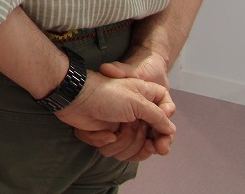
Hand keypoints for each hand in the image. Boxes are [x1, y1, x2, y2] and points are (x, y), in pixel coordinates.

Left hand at [56, 74, 175, 150]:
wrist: (75, 97)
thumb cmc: (107, 94)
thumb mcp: (137, 101)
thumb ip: (157, 116)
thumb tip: (170, 129)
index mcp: (146, 101)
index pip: (165, 120)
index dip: (164, 133)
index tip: (161, 143)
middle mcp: (136, 115)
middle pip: (150, 140)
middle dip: (141, 143)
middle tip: (142, 143)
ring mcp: (121, 126)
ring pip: (131, 149)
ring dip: (122, 143)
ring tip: (114, 132)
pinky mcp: (106, 135)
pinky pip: (113, 150)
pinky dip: (105, 142)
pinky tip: (104, 134)